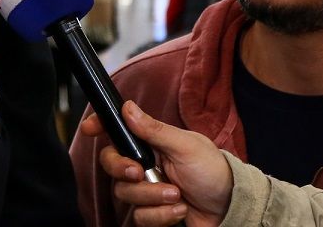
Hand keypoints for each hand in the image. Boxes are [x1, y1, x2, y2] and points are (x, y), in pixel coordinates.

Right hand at [79, 101, 231, 226]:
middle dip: (122, 169)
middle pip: (111, 163)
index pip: (118, 131)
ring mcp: (147, 190)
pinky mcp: (152, 213)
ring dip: (152, 196)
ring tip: (177, 195)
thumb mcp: (187, 146)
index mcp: (151, 143)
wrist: (233, 209)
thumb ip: (155, 130)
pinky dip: (160, 215)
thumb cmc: (215, 172)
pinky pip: (139, 217)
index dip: (100, 127)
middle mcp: (144, 165)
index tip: (89, 129)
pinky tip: (179, 211)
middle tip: (140, 172)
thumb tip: (128, 108)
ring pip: (125, 193)